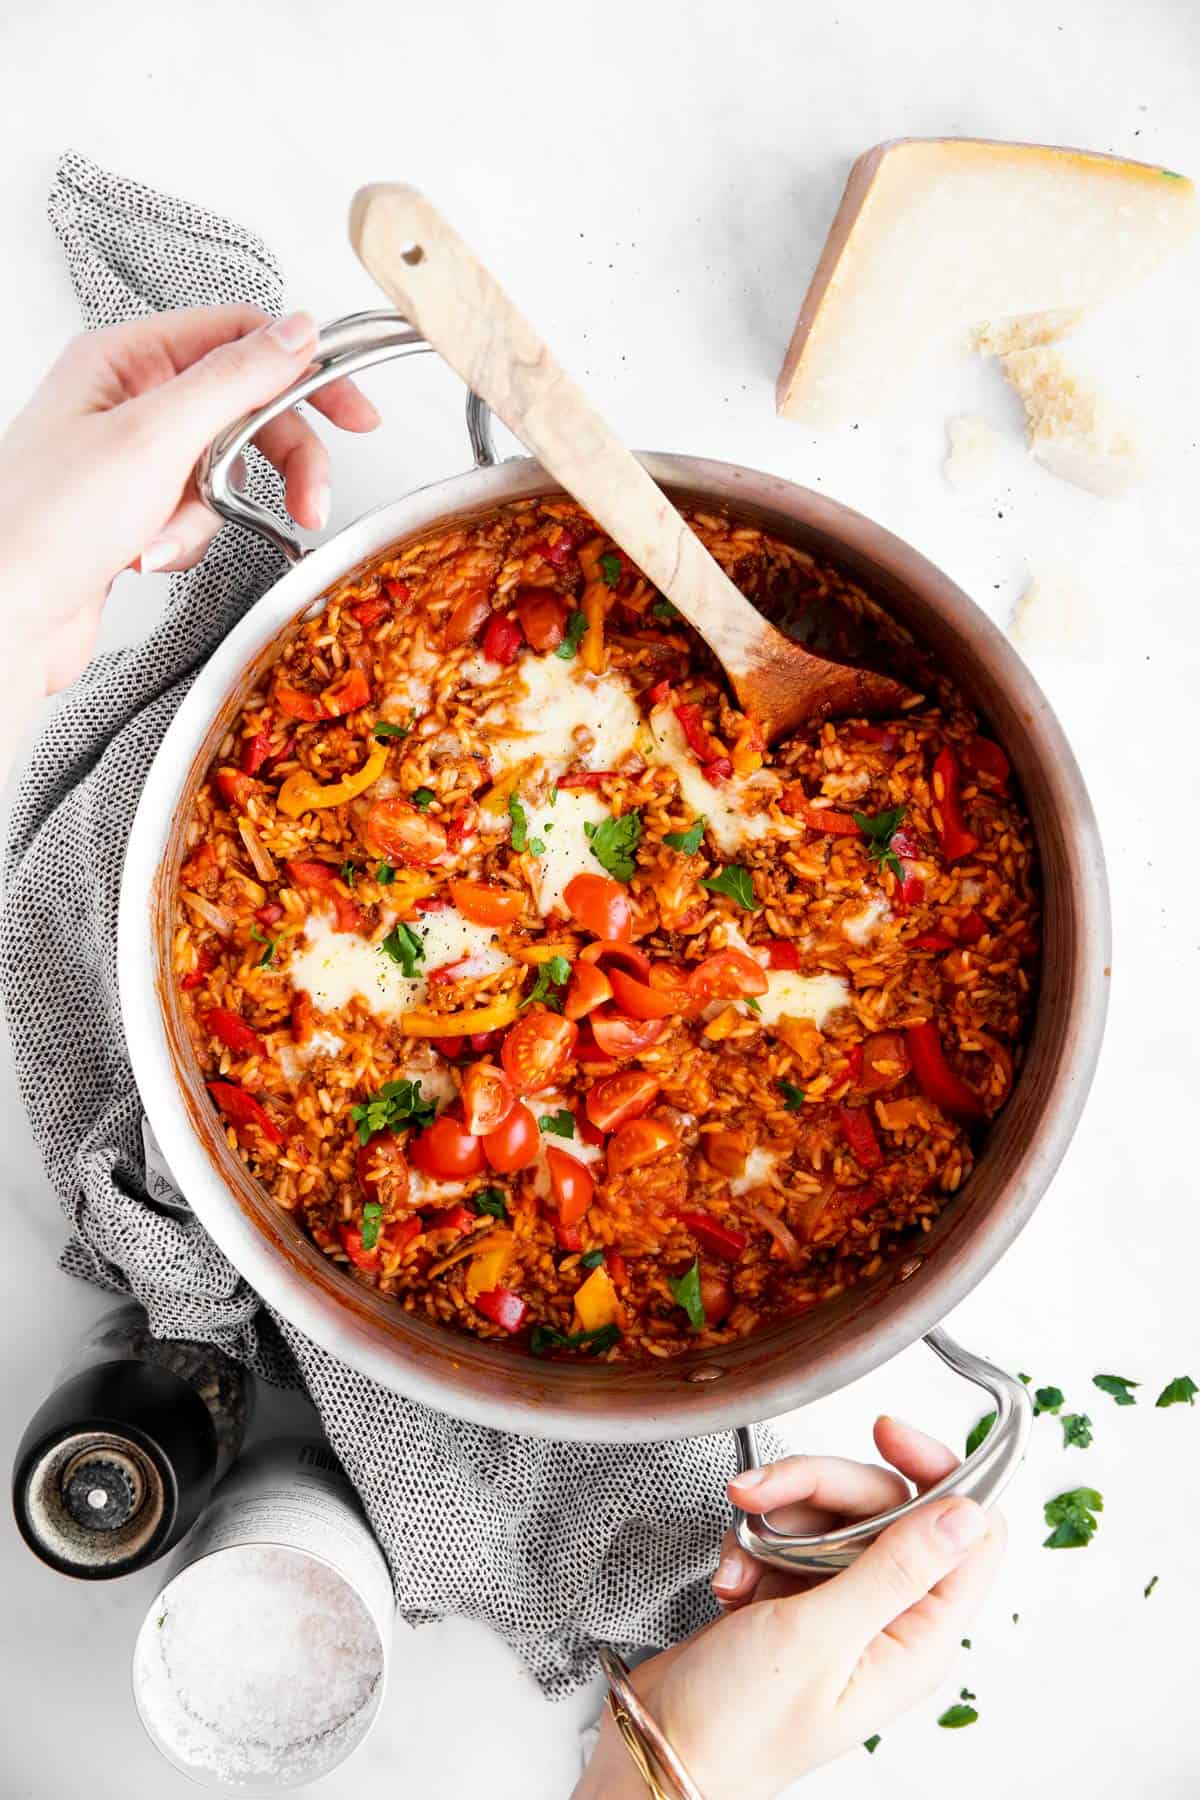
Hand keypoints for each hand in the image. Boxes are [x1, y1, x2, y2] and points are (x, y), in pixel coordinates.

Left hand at [0, 305, 377, 750]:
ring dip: (211, 514)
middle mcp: (127, 402)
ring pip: (224, 471)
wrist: (3, 616)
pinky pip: (197, 517)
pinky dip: (184, 541)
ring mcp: (131, 460)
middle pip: (243, 411)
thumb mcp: (153, 437)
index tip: (353, 414)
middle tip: (310, 501)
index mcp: (123, 359)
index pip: (238, 338)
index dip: (303, 371)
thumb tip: (297, 333)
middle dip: (278, 462)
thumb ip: (234, 380)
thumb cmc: (42, 524)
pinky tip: (145, 556)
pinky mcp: (134, 513)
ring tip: (170, 537)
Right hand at [576, 1417, 1004, 1799]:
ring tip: (740, 1551)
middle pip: (885, 1506)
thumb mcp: (820, 1637)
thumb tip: (969, 1512)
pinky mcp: (795, 1599)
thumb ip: (897, 1567)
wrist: (661, 1754)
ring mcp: (840, 1607)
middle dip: (820, 1488)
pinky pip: (787, 1537)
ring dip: (777, 1520)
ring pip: (831, 1515)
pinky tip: (730, 1579)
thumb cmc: (739, 1727)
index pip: (968, 1533)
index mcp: (919, 1639)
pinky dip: (752, 1546)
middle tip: (763, 1493)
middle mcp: (889, 1618)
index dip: (937, 1473)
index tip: (886, 1433)